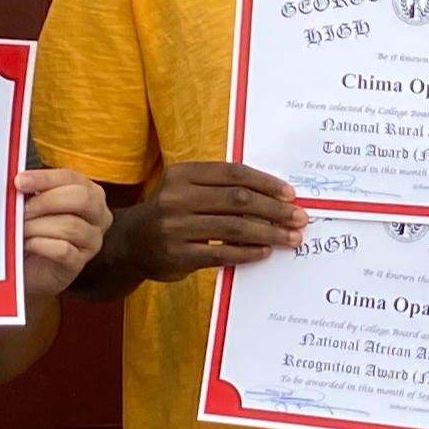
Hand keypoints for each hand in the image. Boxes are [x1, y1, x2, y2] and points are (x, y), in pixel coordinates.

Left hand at [17, 168, 107, 299]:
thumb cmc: (36, 230)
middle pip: (81, 198)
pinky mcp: (80, 262)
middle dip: (47, 201)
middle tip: (22, 208)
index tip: (20, 181)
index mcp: (89, 193)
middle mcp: (98, 215)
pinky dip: (41, 245)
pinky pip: (63, 250)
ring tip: (20, 229)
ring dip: (38, 226)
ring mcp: (92, 241)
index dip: (44, 178)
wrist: (30, 266)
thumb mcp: (36, 205)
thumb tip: (19, 182)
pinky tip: (28, 244)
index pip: (71, 178)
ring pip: (70, 226)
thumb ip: (32, 191)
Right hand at [104, 161, 300, 284]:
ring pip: (233, 227)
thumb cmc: (170, 214)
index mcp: (182, 174)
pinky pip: (221, 253)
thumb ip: (221, 189)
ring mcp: (175, 227)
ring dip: (269, 232)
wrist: (129, 244)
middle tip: (300, 217)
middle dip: (274, 209)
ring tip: (292, 238)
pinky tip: (266, 251)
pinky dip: (248, 252)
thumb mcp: (187, 190)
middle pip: (237, 200)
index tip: (290, 194)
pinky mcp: (177, 255)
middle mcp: (176, 198)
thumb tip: (274, 198)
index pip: (233, 173)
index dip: (266, 183)